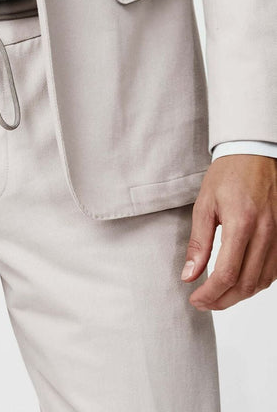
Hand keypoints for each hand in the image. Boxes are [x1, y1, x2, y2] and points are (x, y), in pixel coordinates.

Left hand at [182, 154, 276, 310]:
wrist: (254, 154)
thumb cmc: (229, 174)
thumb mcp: (204, 205)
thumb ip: (198, 243)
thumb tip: (189, 275)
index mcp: (241, 223)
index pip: (226, 273)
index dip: (210, 294)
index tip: (195, 299)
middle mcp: (265, 233)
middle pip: (245, 284)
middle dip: (222, 300)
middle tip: (204, 302)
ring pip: (262, 282)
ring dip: (239, 295)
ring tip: (218, 295)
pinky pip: (273, 272)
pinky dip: (256, 283)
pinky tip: (240, 282)